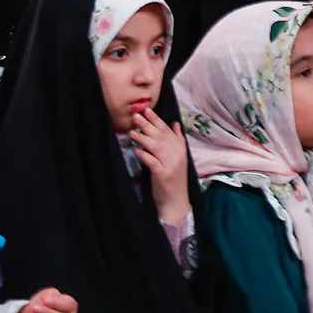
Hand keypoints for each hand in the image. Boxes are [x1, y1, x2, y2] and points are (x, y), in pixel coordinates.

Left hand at [131, 110, 192, 224]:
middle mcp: (177, 156)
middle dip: (148, 125)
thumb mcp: (178, 159)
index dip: (157, 120)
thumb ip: (177, 140)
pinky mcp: (163, 176)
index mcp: (180, 150)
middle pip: (161, 137)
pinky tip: (137, 151)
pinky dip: (145, 156)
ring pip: (157, 147)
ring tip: (132, 132)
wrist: (176, 202)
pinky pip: (153, 162)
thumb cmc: (174, 180)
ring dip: (143, 138)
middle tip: (136, 116)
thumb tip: (174, 123)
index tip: (146, 110)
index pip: (167, 131)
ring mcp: (171, 166)